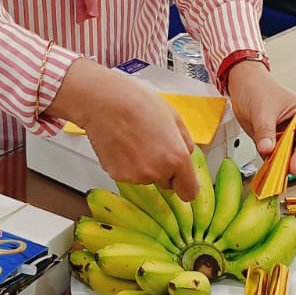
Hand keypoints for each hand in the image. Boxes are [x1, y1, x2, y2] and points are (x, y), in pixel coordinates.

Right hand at [49, 59, 198, 198]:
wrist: (106, 102)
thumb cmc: (138, 103)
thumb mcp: (174, 117)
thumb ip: (185, 142)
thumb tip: (186, 154)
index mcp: (177, 158)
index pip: (189, 191)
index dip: (186, 185)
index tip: (182, 181)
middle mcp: (158, 171)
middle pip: (167, 184)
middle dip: (163, 171)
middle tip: (152, 146)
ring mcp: (136, 176)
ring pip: (146, 178)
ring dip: (143, 166)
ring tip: (135, 141)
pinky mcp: (118, 175)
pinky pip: (128, 175)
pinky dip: (126, 165)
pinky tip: (123, 145)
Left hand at [228, 61, 295, 177]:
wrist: (244, 85)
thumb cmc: (258, 88)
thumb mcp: (261, 110)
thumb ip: (265, 131)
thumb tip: (267, 150)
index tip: (293, 168)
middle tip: (286, 172)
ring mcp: (293, 136)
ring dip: (288, 166)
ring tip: (275, 169)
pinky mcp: (281, 144)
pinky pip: (283, 159)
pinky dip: (278, 165)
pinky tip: (269, 167)